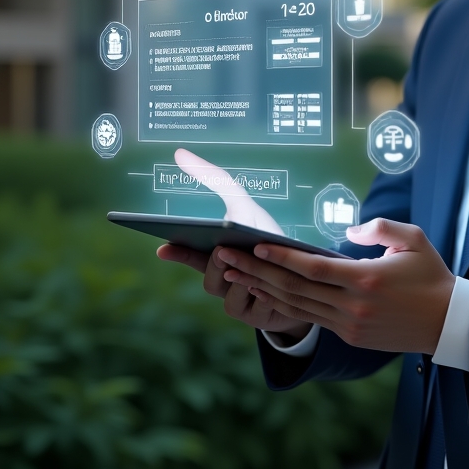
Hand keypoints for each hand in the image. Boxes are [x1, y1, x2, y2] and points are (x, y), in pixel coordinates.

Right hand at [156, 149, 312, 341]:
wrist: (304, 273)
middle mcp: (224, 282)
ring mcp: (240, 302)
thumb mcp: (244, 205)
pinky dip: (256, 295)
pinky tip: (263, 284)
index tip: (163, 247)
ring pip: (229, 294)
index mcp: (215, 258)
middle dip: (215, 263)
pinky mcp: (261, 317)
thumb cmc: (267, 236)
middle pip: (210, 277)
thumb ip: (214, 179)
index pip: (189, 256)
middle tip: (220, 249)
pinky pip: (253, 310)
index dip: (177, 253)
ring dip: (239, 278)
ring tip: (246, 264)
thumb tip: (179, 152)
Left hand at [217, 217, 455, 353]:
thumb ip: (380, 227)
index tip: (255, 245)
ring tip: (234, 274)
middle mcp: (352, 305)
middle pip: (294, 288)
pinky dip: (282, 305)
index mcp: (366, 280)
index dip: (281, 257)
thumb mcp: (414, 239)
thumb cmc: (431, 275)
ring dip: (262, 289)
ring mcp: (348, 324)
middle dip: (256, 271)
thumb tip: (348, 230)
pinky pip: (309, 318)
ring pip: (296, 306)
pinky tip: (264, 293)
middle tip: (226, 257)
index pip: (313, 268)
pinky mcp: (349, 335)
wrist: (447, 322)